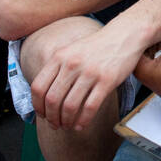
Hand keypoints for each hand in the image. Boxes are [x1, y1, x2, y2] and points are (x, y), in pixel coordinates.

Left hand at [29, 21, 143, 130]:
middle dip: (52, 118)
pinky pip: (90, 107)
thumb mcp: (71, 51)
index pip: (38, 87)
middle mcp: (72, 64)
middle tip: (55, 124)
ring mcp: (90, 72)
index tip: (42, 114)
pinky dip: (83, 121)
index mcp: (60, 56)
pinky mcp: (107, 80)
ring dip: (66, 122)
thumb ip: (56, 68)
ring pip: (70, 106)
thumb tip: (44, 96)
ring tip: (68, 126)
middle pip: (52, 99)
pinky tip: (82, 125)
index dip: (37, 105)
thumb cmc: (96, 46)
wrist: (124, 35)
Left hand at [133, 12, 160, 122]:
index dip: (146, 28)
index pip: (137, 41)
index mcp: (140, 67)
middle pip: (145, 44)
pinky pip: (160, 53)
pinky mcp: (160, 71)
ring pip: (153, 48)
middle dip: (157, 32)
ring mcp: (151, 71)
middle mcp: (143, 69)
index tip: (152, 16)